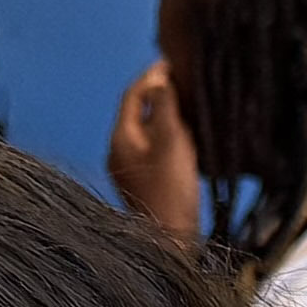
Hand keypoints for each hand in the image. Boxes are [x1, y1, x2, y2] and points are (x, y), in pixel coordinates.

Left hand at [104, 61, 199, 236]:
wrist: (168, 244)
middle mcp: (118, 150)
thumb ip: (165, 107)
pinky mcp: (142, 183)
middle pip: (138, 111)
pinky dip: (167, 135)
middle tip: (184, 80)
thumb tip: (160, 80)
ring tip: (188, 104)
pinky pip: (152, 148)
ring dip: (165, 115)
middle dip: (159, 93)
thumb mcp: (171, 142)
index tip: (173, 62)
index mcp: (121, 137)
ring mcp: (128, 168)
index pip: (133, 95)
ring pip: (146, 130)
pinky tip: (186, 138)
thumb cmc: (170, 194)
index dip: (153, 75)